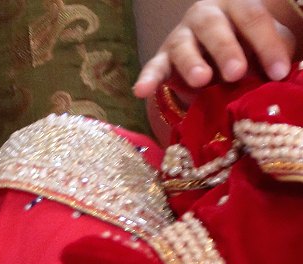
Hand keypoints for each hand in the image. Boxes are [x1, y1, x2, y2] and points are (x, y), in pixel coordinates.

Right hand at [134, 0, 299, 98]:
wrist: (221, 55)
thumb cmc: (249, 49)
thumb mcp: (267, 46)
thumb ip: (275, 54)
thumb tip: (283, 76)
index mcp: (237, 5)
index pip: (252, 18)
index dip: (267, 44)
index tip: (280, 71)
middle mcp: (205, 15)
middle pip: (215, 28)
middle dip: (226, 50)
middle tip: (237, 72)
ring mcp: (180, 36)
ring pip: (183, 46)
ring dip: (192, 63)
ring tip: (202, 80)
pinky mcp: (162, 59)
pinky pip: (153, 67)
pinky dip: (148, 79)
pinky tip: (142, 91)